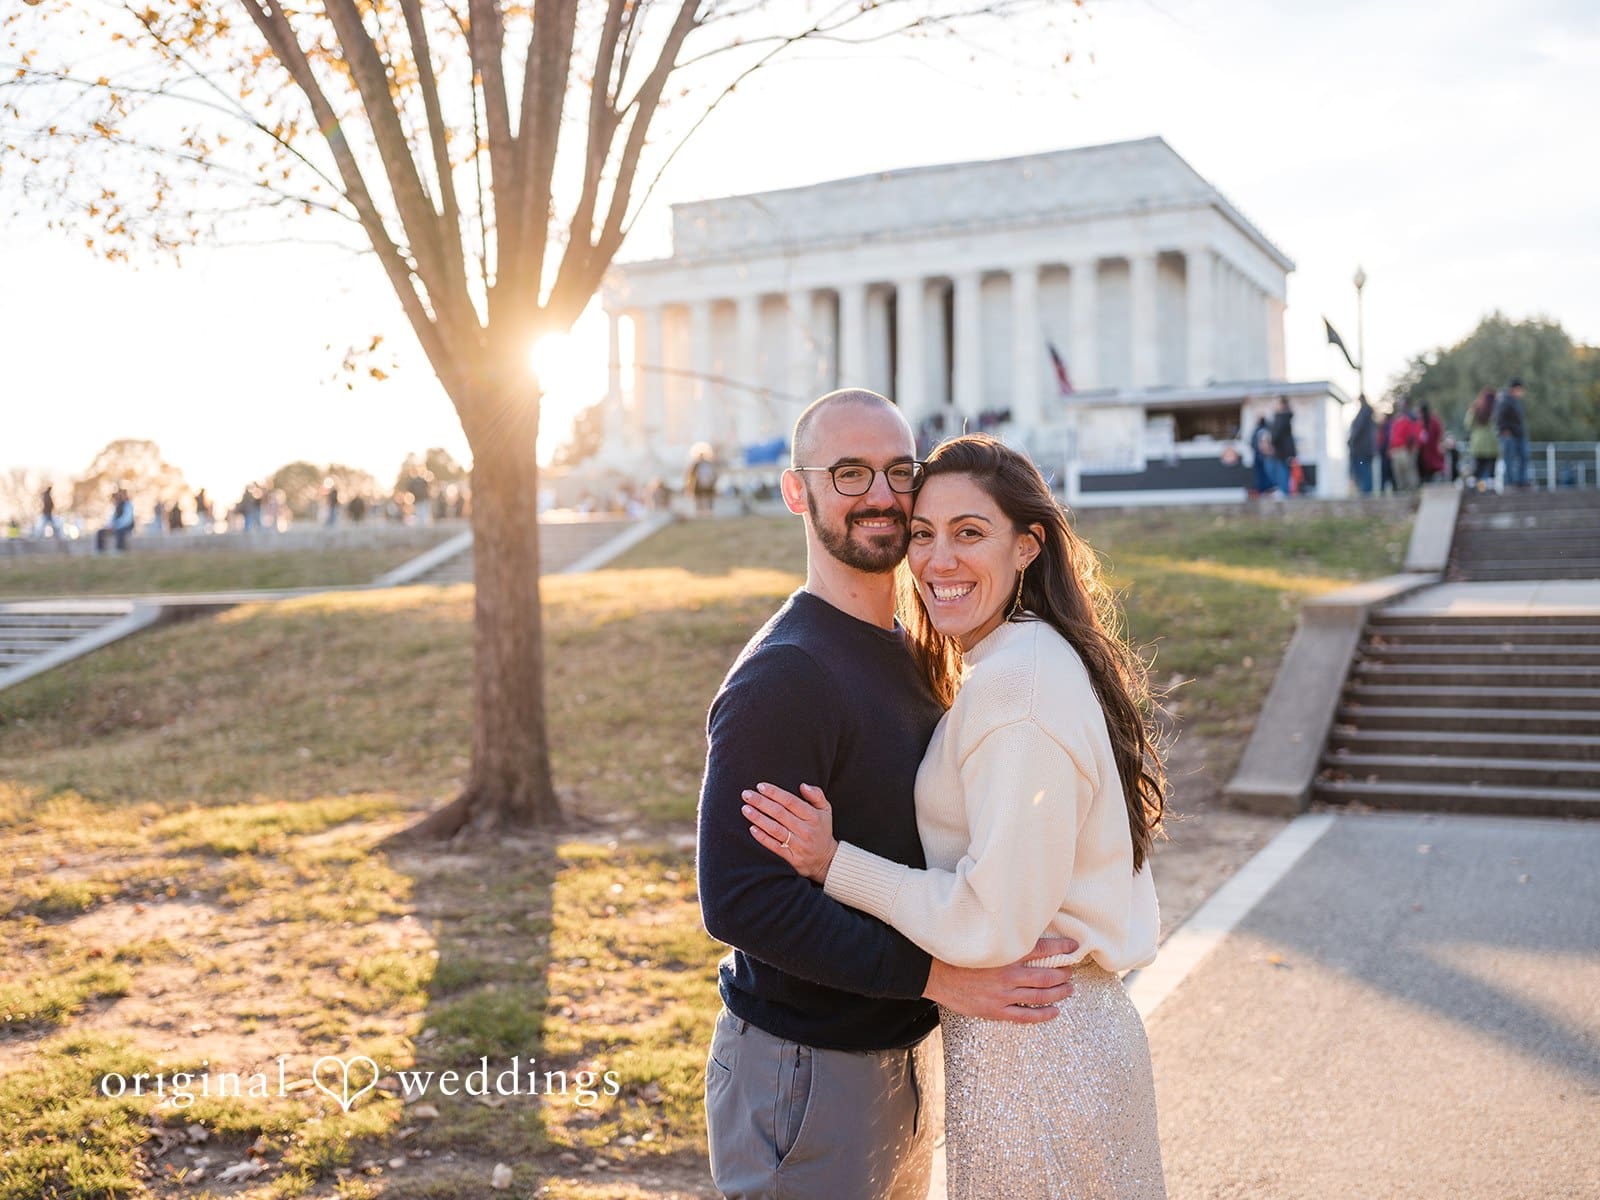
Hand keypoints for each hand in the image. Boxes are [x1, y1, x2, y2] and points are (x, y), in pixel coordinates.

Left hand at [742, 782, 836, 883]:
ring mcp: (798, 845)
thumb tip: (803, 785)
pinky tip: (752, 828)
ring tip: (746, 809)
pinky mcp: (792, 858)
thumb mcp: (826, 811)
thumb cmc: (822, 830)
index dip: (775, 793)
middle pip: (780, 814)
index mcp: (813, 816)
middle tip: (747, 794)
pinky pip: (775, 846)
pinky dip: (762, 837)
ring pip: (775, 829)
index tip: (760, 786)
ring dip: (759, 818)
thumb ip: (817, 795)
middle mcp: (805, 830)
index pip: (791, 801)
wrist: (826, 860)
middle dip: (761, 802)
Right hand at [922, 936, 1077, 1022]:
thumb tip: (1020, 925)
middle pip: (1046, 975)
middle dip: (1063, 973)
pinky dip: (1043, 1015)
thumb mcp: (980, 938)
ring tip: (1069, 989)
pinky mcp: (995, 1010)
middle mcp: (1007, 974)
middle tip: (1072, 970)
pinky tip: (1054, 1012)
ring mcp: (1002, 995)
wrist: (932, 973)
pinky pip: (1025, 1016)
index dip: (1062, 947)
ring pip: (1040, 996)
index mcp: (1004, 953)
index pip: (1042, 949)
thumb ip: (1001, 936)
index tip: (1074, 946)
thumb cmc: (956, 952)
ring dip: (1059, 993)